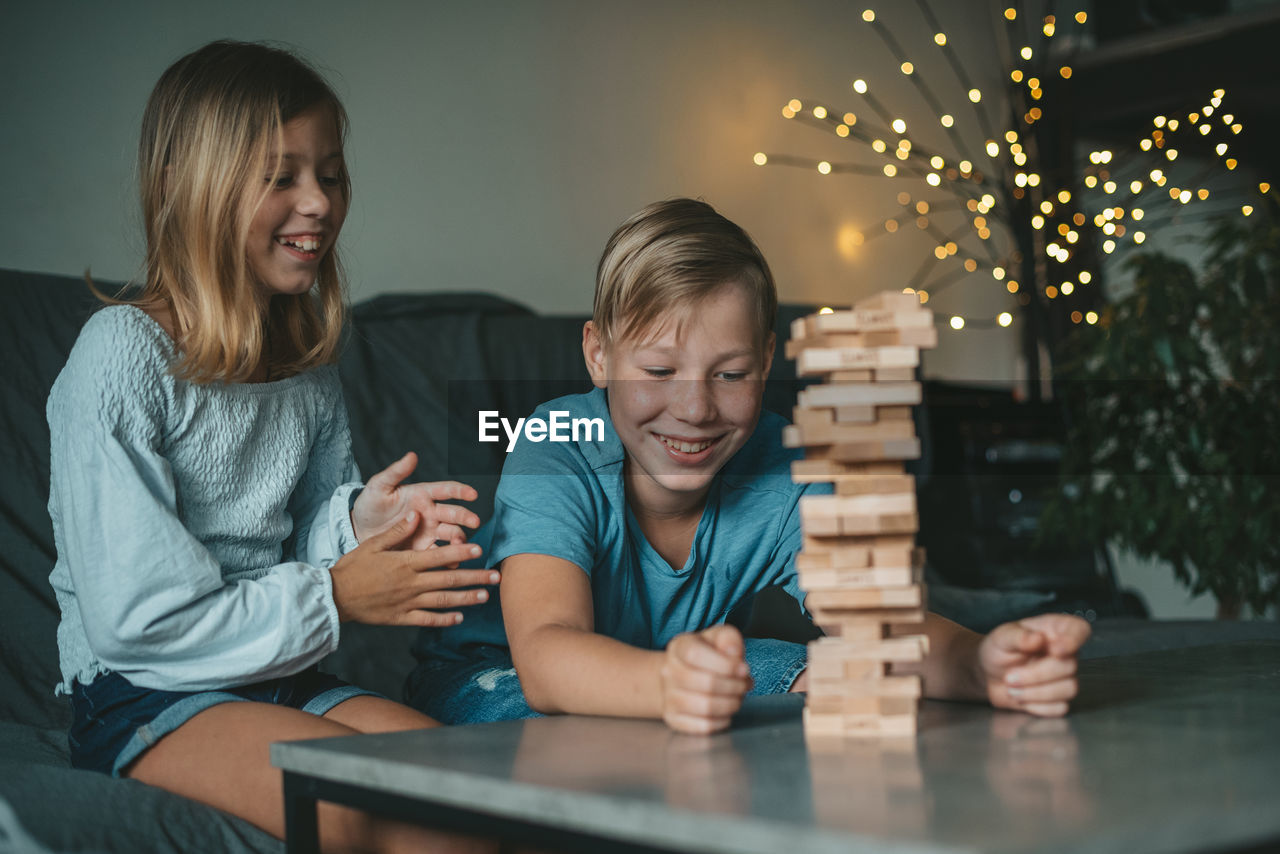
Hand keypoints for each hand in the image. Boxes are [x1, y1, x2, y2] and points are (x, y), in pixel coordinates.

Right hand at [330, 511, 498, 626]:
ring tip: (485, 596)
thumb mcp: (373, 544)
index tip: (479, 549)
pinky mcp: (401, 618)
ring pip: (443, 600)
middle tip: (496, 576)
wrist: (335, 597)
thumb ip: (398, 532)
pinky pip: (427, 619)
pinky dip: (445, 619)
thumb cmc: (353, 568)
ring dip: (466, 598)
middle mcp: (410, 583)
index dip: (462, 552)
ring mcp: (407, 602)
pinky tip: (460, 617)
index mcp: (405, 563)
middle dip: (475, 577)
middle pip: (449, 579)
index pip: (440, 556)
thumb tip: (417, 514)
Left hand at [351, 452, 479, 548]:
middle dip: (466, 517)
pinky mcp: (424, 548)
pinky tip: (453, 563)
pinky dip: (449, 558)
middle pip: (453, 513)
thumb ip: (396, 472)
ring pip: (451, 533)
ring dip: (460, 539)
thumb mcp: (379, 487)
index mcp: (422, 495)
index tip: (472, 494)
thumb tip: (412, 455)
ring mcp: (429, 531)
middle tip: (474, 521)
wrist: (360, 531)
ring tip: (461, 546)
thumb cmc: (371, 505)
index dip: (460, 491)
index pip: (446, 490)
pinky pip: (441, 553)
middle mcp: (430, 513)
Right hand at [659, 624, 752, 733]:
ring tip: (738, 697)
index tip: (743, 669)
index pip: (695, 655)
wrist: (680, 674)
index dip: (725, 664)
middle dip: (735, 686)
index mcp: (679, 646)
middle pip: (706, 683)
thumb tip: (734, 653)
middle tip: (745, 684)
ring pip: (706, 707)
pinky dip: (722, 721)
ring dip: (731, 704)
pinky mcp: (674, 718)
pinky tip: (726, 712)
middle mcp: (669, 671)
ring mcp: (668, 697)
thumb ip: (729, 638)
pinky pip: (703, 726)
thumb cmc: (706, 655)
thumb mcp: (719, 637)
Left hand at [979, 613, 1090, 716]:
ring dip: (1035, 692)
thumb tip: (1037, 639)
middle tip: (1009, 677)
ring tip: (1011, 688)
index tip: (1056, 650)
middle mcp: (1066, 652)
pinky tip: (1021, 697)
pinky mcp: (1060, 698)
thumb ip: (1018, 636)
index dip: (1074, 640)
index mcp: (1055, 630)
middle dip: (1036, 675)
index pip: (1079, 629)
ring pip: (1069, 689)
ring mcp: (1065, 676)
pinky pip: (1060, 707)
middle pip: (1069, 667)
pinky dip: (1036, 706)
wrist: (989, 675)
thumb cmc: (999, 649)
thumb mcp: (1001, 638)